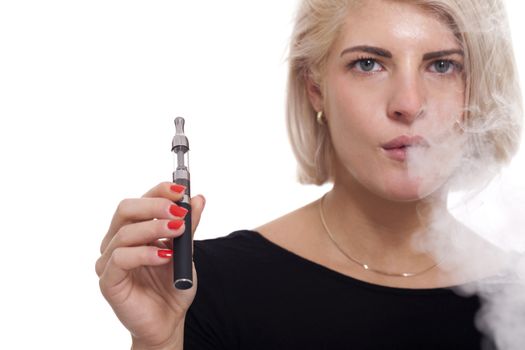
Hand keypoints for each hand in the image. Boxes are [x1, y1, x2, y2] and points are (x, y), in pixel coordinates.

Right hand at [95, 182, 204, 348]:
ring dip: (155, 228)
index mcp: (132, 230)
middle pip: (125, 209)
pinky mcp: (108, 281)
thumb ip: (188, 226)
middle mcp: (115, 242)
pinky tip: (165, 256)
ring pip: (125, 233)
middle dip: (155, 206)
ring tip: (179, 232)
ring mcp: (109, 261)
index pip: (139, 201)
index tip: (181, 190)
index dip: (159, 191)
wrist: (169, 321)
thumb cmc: (173, 286)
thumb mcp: (185, 251)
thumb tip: (198, 198)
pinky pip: (122, 258)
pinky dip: (145, 253)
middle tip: (179, 211)